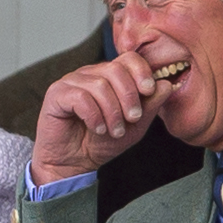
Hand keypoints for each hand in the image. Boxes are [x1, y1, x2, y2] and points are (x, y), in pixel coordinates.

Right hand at [30, 51, 174, 184]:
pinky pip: (80, 97)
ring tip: (114, 130)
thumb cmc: (101, 143)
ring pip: (99, 85)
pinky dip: (94, 115)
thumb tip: (166, 84)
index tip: (149, 91)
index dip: (142, 72)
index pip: (128, 59)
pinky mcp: (56, 95)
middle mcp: (90, 74)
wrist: (74, 163)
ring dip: (112, 111)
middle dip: (129, 96)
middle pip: (115, 70)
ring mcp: (71, 82)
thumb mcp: (134, 127)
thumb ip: (150, 106)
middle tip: (132, 119)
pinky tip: (97, 128)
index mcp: (109, 76)